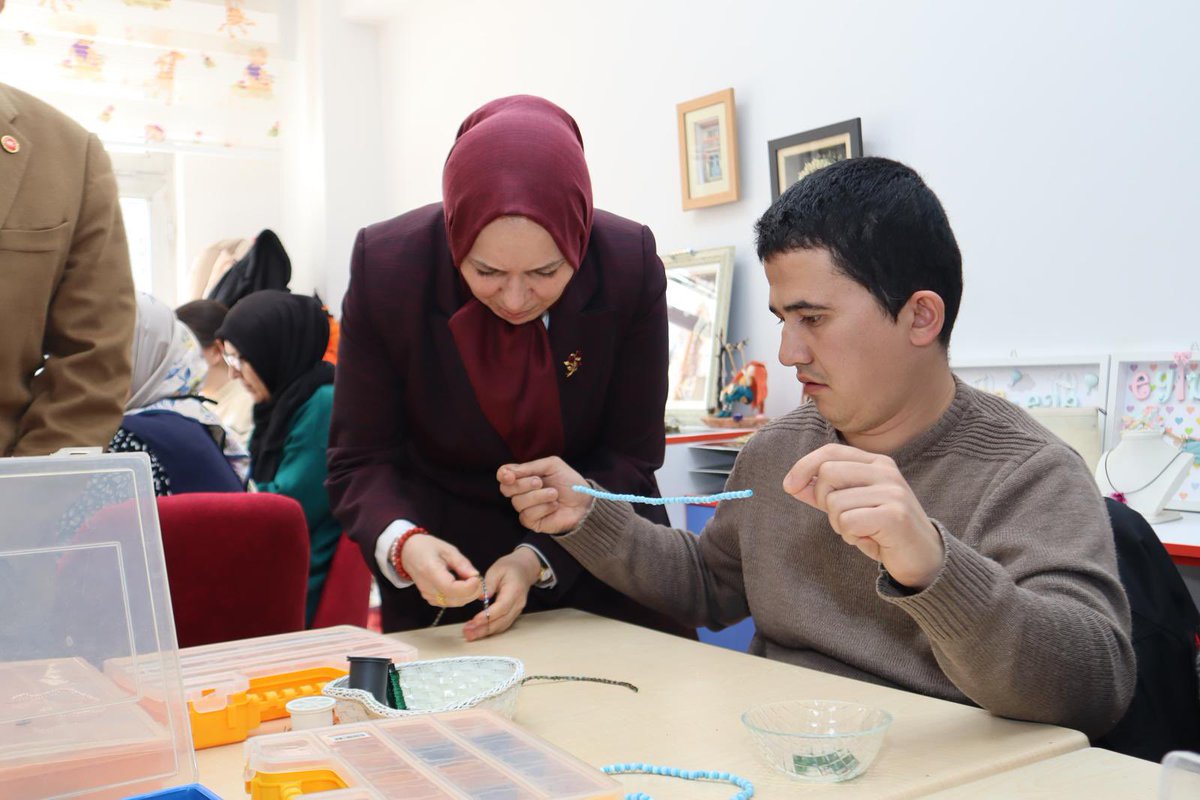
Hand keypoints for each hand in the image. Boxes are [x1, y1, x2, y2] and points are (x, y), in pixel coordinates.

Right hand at [400, 533, 481, 607]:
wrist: (409, 553)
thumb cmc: (428, 548)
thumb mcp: (448, 550)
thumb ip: (462, 564)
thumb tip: (475, 576)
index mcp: (430, 571)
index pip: (451, 588)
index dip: (468, 587)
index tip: (477, 578)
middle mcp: (428, 588)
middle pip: (455, 599)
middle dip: (472, 592)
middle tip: (478, 579)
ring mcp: (428, 595)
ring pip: (454, 603)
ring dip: (467, 595)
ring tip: (471, 581)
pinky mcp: (430, 599)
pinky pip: (450, 602)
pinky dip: (460, 597)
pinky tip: (462, 585)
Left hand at [462, 548, 540, 641]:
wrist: (524, 569)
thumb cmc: (510, 567)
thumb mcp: (497, 570)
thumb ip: (489, 584)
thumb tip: (480, 597)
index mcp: (515, 591)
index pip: (502, 607)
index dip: (488, 615)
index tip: (475, 620)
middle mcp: (518, 604)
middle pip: (501, 621)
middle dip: (484, 628)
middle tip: (468, 632)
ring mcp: (517, 610)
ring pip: (502, 626)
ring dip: (485, 632)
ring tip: (469, 634)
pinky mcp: (513, 614)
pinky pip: (502, 625)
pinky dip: (490, 630)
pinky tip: (478, 632)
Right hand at [497, 457, 591, 533]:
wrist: (585, 501)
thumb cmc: (569, 482)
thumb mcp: (552, 466)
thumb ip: (530, 467)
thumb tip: (507, 472)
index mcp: (524, 476)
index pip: (503, 475)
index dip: (503, 475)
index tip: (510, 476)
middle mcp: (522, 492)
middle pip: (506, 489)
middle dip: (523, 484)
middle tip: (540, 482)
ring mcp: (526, 508)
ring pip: (518, 502)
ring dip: (538, 496)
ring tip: (554, 494)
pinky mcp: (532, 522)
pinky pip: (527, 515)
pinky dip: (543, 508)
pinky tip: (554, 506)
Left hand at [782, 443, 943, 588]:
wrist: (924, 558)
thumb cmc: (883, 530)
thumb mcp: (851, 506)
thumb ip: (824, 493)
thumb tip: (792, 484)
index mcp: (877, 463)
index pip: (830, 452)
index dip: (804, 466)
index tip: (789, 486)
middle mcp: (886, 471)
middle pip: (828, 474)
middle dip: (824, 502)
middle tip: (843, 520)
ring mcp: (892, 492)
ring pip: (835, 502)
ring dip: (840, 525)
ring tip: (861, 531)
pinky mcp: (894, 515)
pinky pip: (848, 522)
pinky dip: (852, 537)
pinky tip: (869, 540)